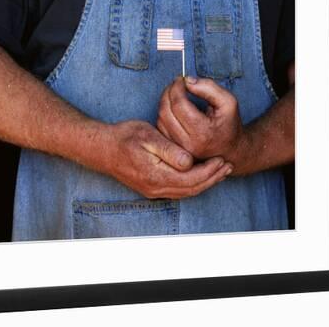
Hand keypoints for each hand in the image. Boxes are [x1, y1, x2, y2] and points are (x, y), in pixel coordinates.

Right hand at [95, 120, 232, 198]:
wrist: (101, 148)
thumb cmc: (123, 138)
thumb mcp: (147, 136)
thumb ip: (169, 150)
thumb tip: (189, 162)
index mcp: (157, 175)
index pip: (192, 178)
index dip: (210, 170)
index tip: (223, 158)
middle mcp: (156, 188)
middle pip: (192, 189)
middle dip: (212, 178)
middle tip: (227, 165)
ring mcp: (152, 190)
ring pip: (186, 192)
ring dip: (204, 182)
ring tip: (219, 171)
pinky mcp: (150, 188)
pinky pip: (177, 190)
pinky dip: (192, 184)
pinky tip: (198, 174)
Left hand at [157, 76, 244, 167]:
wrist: (229, 150)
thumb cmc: (228, 124)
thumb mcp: (228, 102)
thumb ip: (209, 88)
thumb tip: (187, 81)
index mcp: (203, 133)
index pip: (179, 105)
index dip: (177, 88)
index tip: (181, 79)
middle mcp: (188, 143)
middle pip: (166, 112)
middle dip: (168, 93)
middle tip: (176, 84)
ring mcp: (178, 148)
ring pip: (160, 119)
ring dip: (164, 102)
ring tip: (175, 94)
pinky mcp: (173, 148)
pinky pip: (160, 127)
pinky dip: (164, 113)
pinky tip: (173, 107)